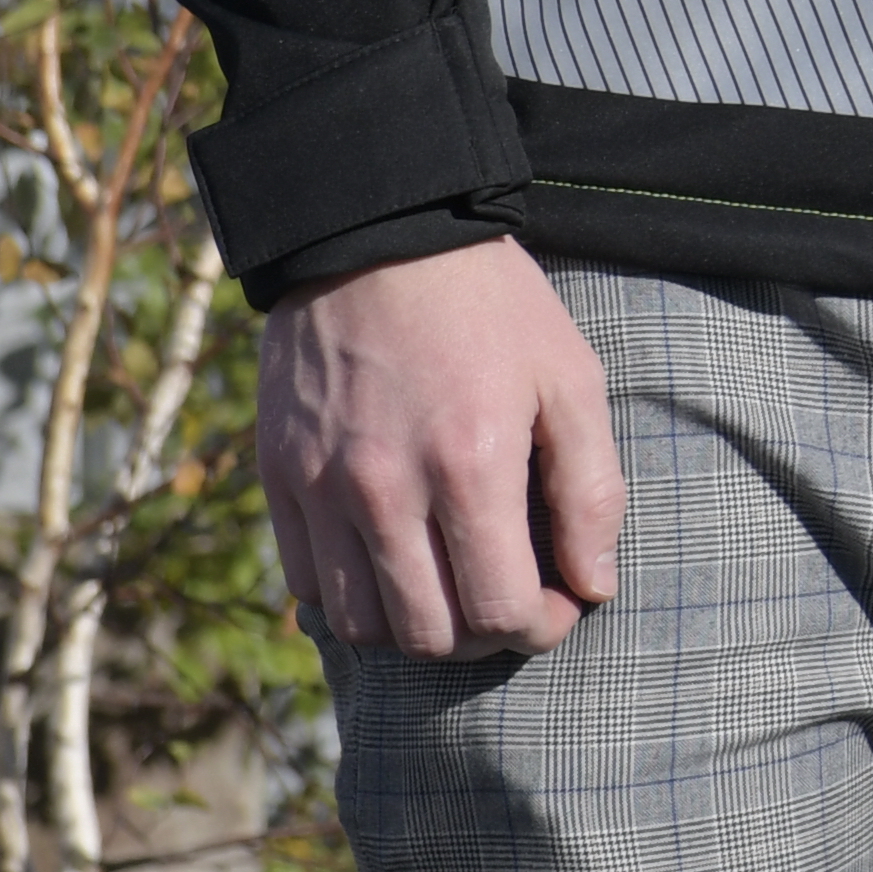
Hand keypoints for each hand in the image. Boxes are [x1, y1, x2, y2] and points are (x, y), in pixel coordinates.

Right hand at [258, 237, 630, 657]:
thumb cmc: (492, 307)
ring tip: (453, 587)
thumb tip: (595, 585)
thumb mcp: (572, 380)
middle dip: (483, 637)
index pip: (501, 611)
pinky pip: (304, 584)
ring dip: (416, 625)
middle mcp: (385, 490)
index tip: (560, 602)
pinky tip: (392, 564)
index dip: (542, 625)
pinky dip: (350, 598)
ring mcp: (321, 487)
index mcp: (470, 466)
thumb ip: (592, 492)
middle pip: (429, 634)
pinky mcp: (278, 477)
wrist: (378, 235)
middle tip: (511, 601)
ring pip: (362, 623)